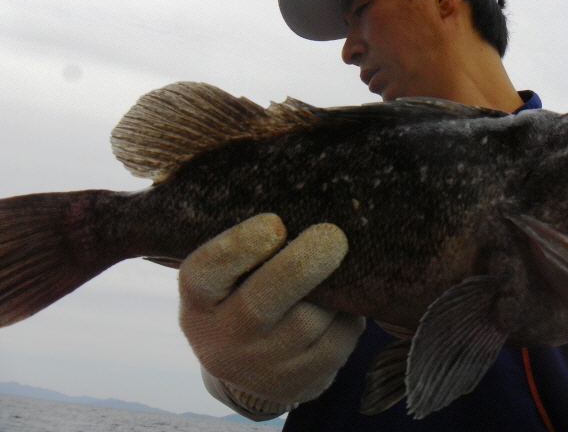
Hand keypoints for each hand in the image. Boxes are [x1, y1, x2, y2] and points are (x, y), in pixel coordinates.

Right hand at [179, 214, 364, 411]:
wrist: (252, 365)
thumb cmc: (246, 292)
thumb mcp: (230, 272)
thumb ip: (251, 244)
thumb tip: (304, 202)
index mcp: (199, 301)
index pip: (208, 271)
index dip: (241, 245)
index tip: (275, 222)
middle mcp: (221, 340)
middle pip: (260, 302)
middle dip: (301, 265)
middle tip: (332, 236)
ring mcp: (259, 368)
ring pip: (307, 322)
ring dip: (332, 291)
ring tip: (341, 266)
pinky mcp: (296, 385)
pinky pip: (336, 345)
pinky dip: (348, 319)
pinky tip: (345, 304)